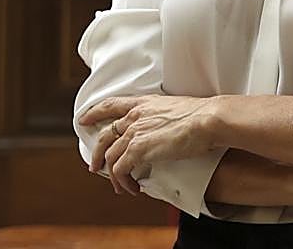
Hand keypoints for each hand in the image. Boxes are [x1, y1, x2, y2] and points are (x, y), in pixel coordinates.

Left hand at [79, 95, 218, 195]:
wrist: (208, 120)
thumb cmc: (201, 116)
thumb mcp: (176, 111)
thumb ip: (163, 120)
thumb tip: (164, 135)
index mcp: (144, 104)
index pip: (111, 105)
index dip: (95, 112)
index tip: (84, 118)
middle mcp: (135, 116)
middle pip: (105, 135)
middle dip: (96, 153)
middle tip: (94, 166)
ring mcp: (135, 132)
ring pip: (110, 156)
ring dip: (113, 175)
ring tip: (120, 186)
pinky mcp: (138, 149)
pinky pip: (120, 170)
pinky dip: (123, 181)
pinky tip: (131, 187)